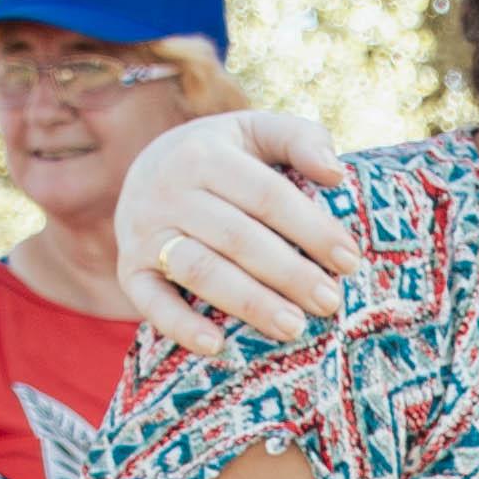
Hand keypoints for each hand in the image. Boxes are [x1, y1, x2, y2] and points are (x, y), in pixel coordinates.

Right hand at [116, 109, 363, 351]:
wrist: (145, 169)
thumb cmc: (222, 156)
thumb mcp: (255, 132)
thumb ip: (299, 139)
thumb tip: (336, 173)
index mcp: (206, 154)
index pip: (267, 195)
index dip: (311, 229)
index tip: (349, 261)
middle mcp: (170, 192)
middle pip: (237, 237)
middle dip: (288, 273)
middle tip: (329, 303)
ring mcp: (145, 233)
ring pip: (200, 271)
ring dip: (248, 302)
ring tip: (292, 328)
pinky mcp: (130, 270)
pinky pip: (151, 302)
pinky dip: (180, 326)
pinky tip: (217, 347)